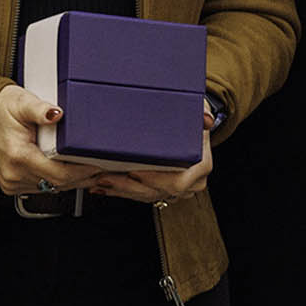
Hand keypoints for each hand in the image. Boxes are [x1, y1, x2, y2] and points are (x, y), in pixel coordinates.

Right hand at [0, 84, 100, 195]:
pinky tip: (72, 173)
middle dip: (83, 178)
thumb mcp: (22, 102)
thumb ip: (40, 109)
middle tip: (105, 170)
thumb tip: (56, 113)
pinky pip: (42, 188)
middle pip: (58, 185)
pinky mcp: (12, 184)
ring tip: (93, 171)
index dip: (82, 172)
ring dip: (72, 182)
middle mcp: (14, 173)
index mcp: (18, 156)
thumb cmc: (1, 108)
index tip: (98, 166)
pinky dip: (58, 181)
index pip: (59, 175)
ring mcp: (12, 181)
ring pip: (51, 189)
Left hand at [92, 103, 214, 205]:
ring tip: (99, 182)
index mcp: (201, 166)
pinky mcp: (165, 189)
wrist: (196, 126)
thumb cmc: (194, 116)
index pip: (176, 182)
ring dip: (120, 190)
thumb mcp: (199, 109)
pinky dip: (123, 191)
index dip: (153, 180)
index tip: (133, 171)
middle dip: (127, 186)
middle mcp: (192, 182)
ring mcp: (179, 189)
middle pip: (156, 192)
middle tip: (104, 177)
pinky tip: (106, 186)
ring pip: (147, 196)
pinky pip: (143, 195)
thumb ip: (202, 113)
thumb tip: (206, 120)